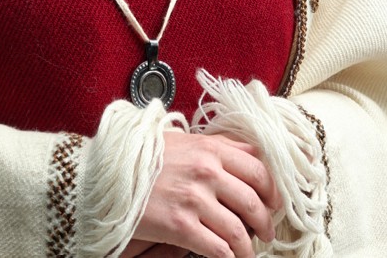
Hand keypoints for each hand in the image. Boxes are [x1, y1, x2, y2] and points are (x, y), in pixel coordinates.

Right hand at [133, 130, 280, 257]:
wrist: (112, 173)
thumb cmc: (147, 155)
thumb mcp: (185, 140)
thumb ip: (218, 145)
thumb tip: (251, 152)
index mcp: (210, 148)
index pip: (258, 169)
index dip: (272, 190)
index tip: (274, 203)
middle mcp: (206, 171)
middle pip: (253, 202)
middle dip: (265, 223)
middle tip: (266, 232)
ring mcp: (194, 199)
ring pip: (239, 230)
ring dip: (249, 247)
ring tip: (248, 252)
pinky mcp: (180, 225)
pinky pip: (218, 249)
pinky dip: (229, 257)